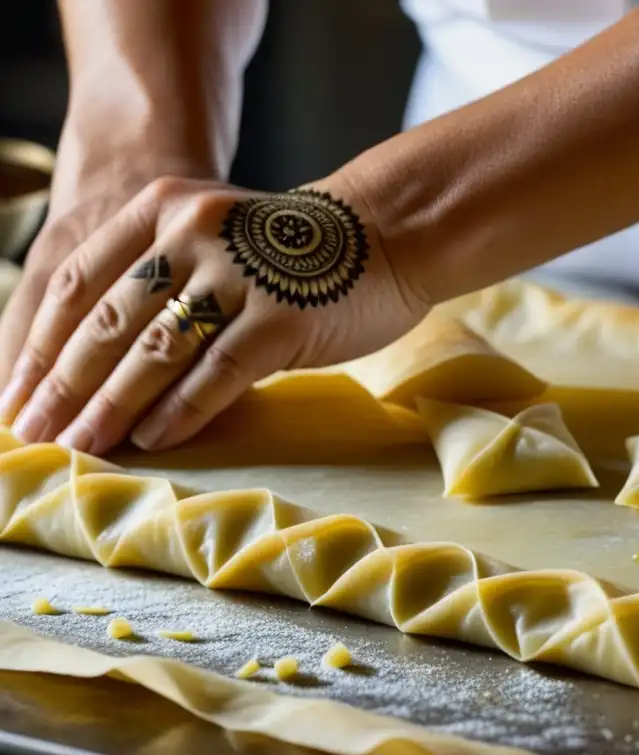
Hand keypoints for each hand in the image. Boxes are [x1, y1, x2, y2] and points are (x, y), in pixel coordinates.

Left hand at [0, 174, 426, 454]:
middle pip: (108, 320)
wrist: (385, 234)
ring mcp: (239, 273)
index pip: (78, 281)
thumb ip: (162, 279)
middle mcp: (192, 232)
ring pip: (156, 350)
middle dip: (65, 386)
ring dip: (112, 406)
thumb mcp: (215, 236)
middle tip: (35, 434)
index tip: (17, 395)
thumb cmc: (294, 248)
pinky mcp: (282, 316)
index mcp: (163, 208)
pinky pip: (216, 371)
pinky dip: (180, 410)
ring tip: (83, 446)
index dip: (41, 346)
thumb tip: (100, 365)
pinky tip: (152, 439)